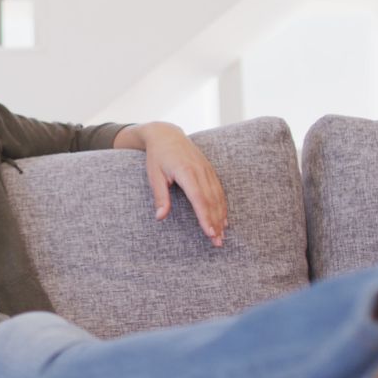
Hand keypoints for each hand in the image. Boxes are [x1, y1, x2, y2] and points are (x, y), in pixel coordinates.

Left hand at [143, 126, 227, 246]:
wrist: (167, 135)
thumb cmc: (158, 157)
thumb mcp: (154, 176)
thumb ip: (160, 196)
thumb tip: (160, 217)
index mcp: (186, 172)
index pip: (199, 198)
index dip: (205, 216)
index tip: (209, 233)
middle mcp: (200, 171)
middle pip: (211, 201)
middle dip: (215, 223)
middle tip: (218, 242)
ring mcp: (207, 170)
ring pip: (218, 197)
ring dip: (221, 217)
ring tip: (221, 236)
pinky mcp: (210, 171)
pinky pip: (219, 191)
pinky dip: (222, 206)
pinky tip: (223, 220)